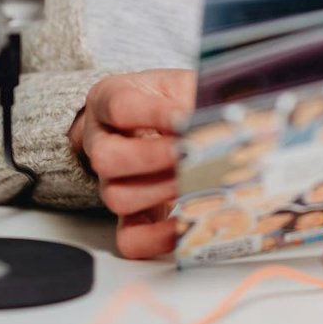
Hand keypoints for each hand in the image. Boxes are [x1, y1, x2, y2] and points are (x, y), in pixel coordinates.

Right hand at [68, 69, 195, 258]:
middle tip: (188, 153)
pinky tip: (189, 221)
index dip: (153, 114)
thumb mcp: (186, 85)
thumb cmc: (178, 99)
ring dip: (161, 191)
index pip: (119, 106)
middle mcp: (101, 140)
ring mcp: (111, 180)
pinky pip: (131, 238)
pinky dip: (160, 236)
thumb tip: (221, 121)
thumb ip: (198, 98)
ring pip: (116, 197)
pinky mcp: (130, 215)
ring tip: (196, 180)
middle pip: (105, 157)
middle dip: (153, 157)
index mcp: (109, 99)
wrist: (175, 120)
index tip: (185, 118)